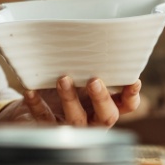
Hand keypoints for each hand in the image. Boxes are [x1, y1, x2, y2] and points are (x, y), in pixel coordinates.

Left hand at [0, 76, 141, 128]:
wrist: (34, 103)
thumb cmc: (65, 85)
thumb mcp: (80, 75)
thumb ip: (90, 65)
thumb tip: (94, 36)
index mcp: (105, 105)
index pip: (127, 106)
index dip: (132, 96)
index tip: (133, 81)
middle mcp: (92, 119)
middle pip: (106, 116)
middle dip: (102, 99)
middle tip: (94, 81)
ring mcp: (71, 126)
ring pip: (76, 120)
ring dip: (71, 99)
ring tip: (63, 79)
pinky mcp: (47, 128)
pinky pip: (43, 118)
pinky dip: (37, 104)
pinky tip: (31, 91)